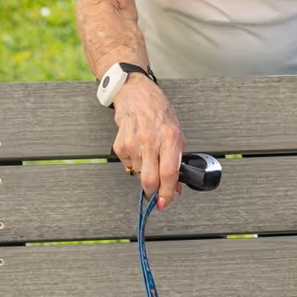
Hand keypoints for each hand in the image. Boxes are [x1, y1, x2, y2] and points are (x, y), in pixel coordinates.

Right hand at [111, 76, 185, 208]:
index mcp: (170, 138)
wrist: (136, 94)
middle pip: (149, 179)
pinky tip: (138, 149)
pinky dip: (134, 163)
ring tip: (149, 156)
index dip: (167, 193)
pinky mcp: (119, 145)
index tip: (165, 203)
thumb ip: (176, 160)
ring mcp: (133, 143)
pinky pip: (127, 165)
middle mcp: (151, 140)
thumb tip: (175, 185)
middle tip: (155, 193)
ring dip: (144, 172)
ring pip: (138, 174)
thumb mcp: (176, 134)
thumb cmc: (159, 112)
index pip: (168, 173)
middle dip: (152, 191)